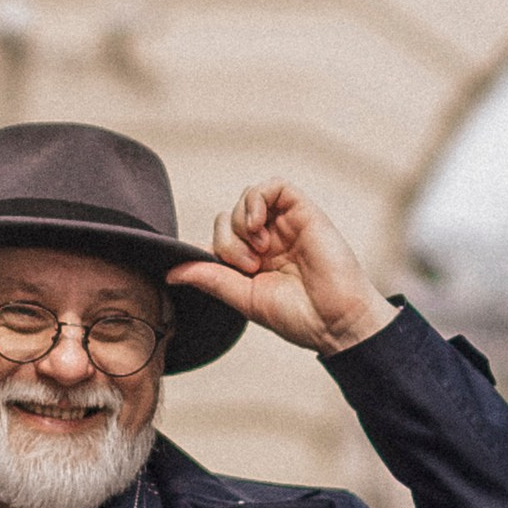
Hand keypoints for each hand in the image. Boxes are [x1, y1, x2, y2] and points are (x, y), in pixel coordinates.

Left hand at [169, 182, 391, 358]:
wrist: (335, 321)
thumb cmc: (299, 317)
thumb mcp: (244, 298)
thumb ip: (211, 278)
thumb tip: (172, 271)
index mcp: (254, 261)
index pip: (219, 239)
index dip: (210, 250)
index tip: (214, 271)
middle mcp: (268, 239)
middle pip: (227, 218)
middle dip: (227, 242)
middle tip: (248, 267)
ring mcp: (285, 224)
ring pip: (246, 200)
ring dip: (240, 224)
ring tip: (259, 252)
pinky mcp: (303, 211)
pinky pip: (273, 186)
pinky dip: (257, 200)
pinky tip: (258, 226)